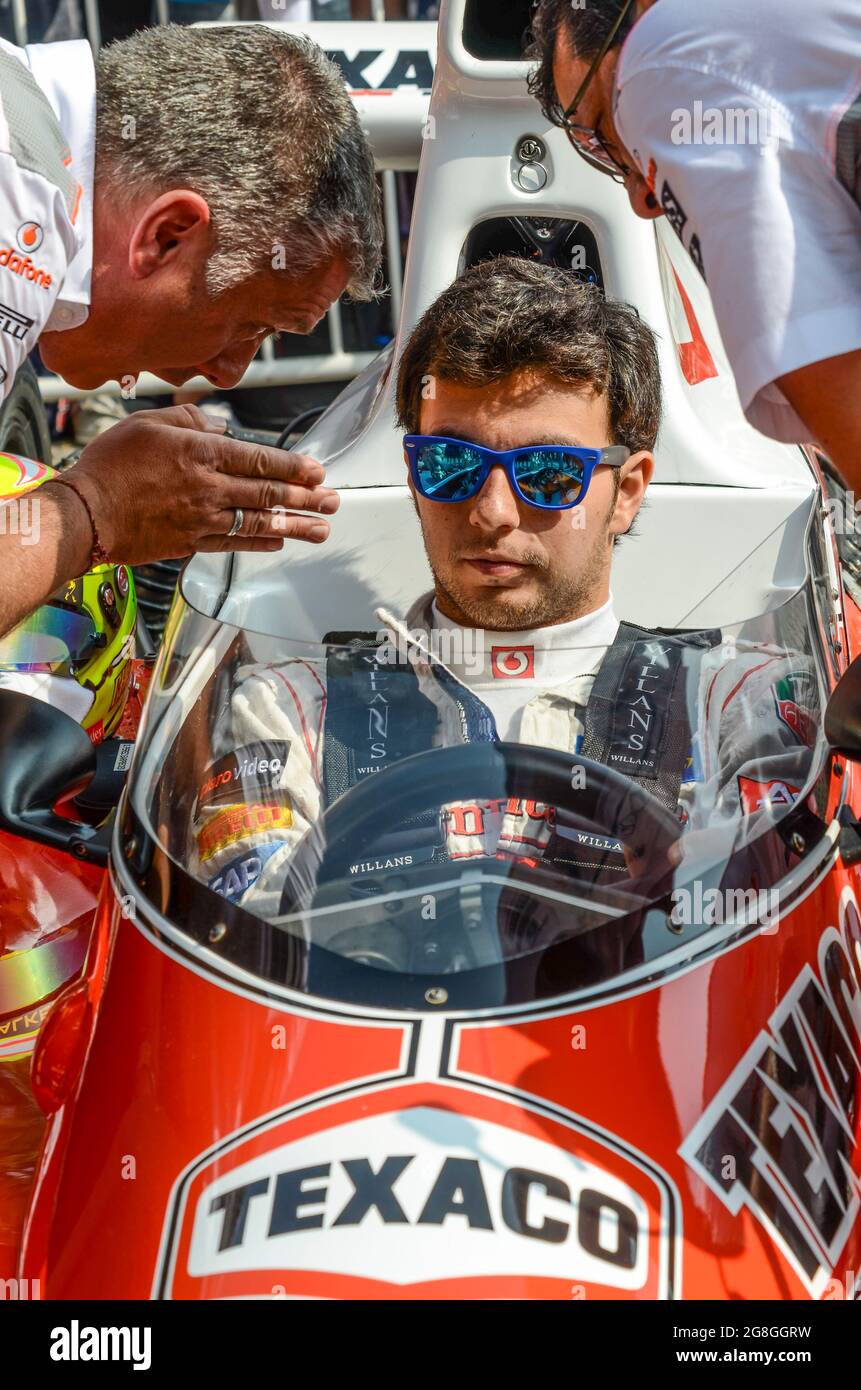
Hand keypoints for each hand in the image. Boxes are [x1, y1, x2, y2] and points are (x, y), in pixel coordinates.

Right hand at [63, 404, 340, 564]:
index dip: (294, 468)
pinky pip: (234, 544)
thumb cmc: (111, 464)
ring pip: (259, 523)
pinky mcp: (191, 543)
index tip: (318, 473)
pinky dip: (260, 542)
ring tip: (321, 530)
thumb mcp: (148, 423)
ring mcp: (202, 520)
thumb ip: (191, 421)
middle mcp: (208, 489)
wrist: (85, 514)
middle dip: (307, 500)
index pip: (260, 461)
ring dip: (295, 527)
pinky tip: (278, 542)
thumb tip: (221, 428)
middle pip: (268, 495)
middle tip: (333, 503)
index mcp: (200, 454)